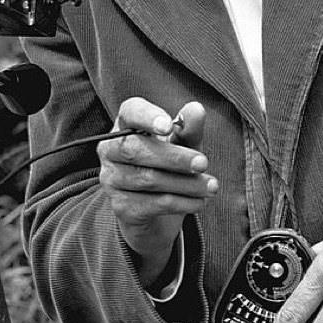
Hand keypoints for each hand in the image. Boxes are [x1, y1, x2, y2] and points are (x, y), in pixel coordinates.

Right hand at [98, 98, 216, 287]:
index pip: (130, 112)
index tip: (168, 126)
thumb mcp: (183, 145)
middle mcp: (110, 150)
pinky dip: (182, 202)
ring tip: (211, 186)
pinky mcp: (121, 207)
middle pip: (135, 149)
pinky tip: (200, 201)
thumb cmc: (169, 166)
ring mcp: (112, 180)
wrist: (155, 213)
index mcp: (125, 124)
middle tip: (203, 163)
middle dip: (174, 157)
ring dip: (186, 183)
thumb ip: (189, 128)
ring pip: (148, 179)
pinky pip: (153, 203)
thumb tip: (197, 109)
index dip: (147, 117)